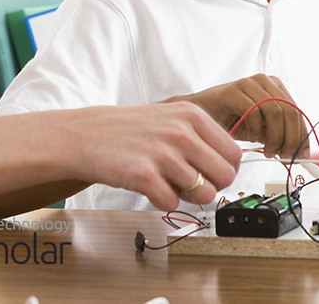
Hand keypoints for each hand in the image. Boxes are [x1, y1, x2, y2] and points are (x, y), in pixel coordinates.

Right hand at [67, 102, 241, 210]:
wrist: (85, 135)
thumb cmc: (130, 130)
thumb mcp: (172, 118)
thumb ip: (201, 137)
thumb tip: (229, 166)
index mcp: (193, 116)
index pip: (234, 154)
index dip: (224, 170)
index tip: (211, 175)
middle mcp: (181, 132)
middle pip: (224, 176)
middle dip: (210, 186)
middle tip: (190, 184)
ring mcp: (163, 153)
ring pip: (203, 194)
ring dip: (187, 196)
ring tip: (168, 184)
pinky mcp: (143, 175)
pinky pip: (172, 203)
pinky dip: (164, 202)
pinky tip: (151, 189)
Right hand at [166, 74, 308, 159]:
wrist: (199, 117)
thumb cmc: (231, 121)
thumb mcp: (263, 130)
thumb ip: (281, 135)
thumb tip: (301, 153)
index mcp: (275, 87)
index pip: (297, 111)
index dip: (302, 135)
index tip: (302, 155)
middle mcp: (264, 81)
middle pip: (289, 111)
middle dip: (291, 138)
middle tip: (284, 155)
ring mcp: (249, 83)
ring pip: (275, 111)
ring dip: (275, 137)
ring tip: (268, 150)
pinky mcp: (234, 90)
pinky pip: (255, 111)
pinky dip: (256, 129)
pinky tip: (252, 138)